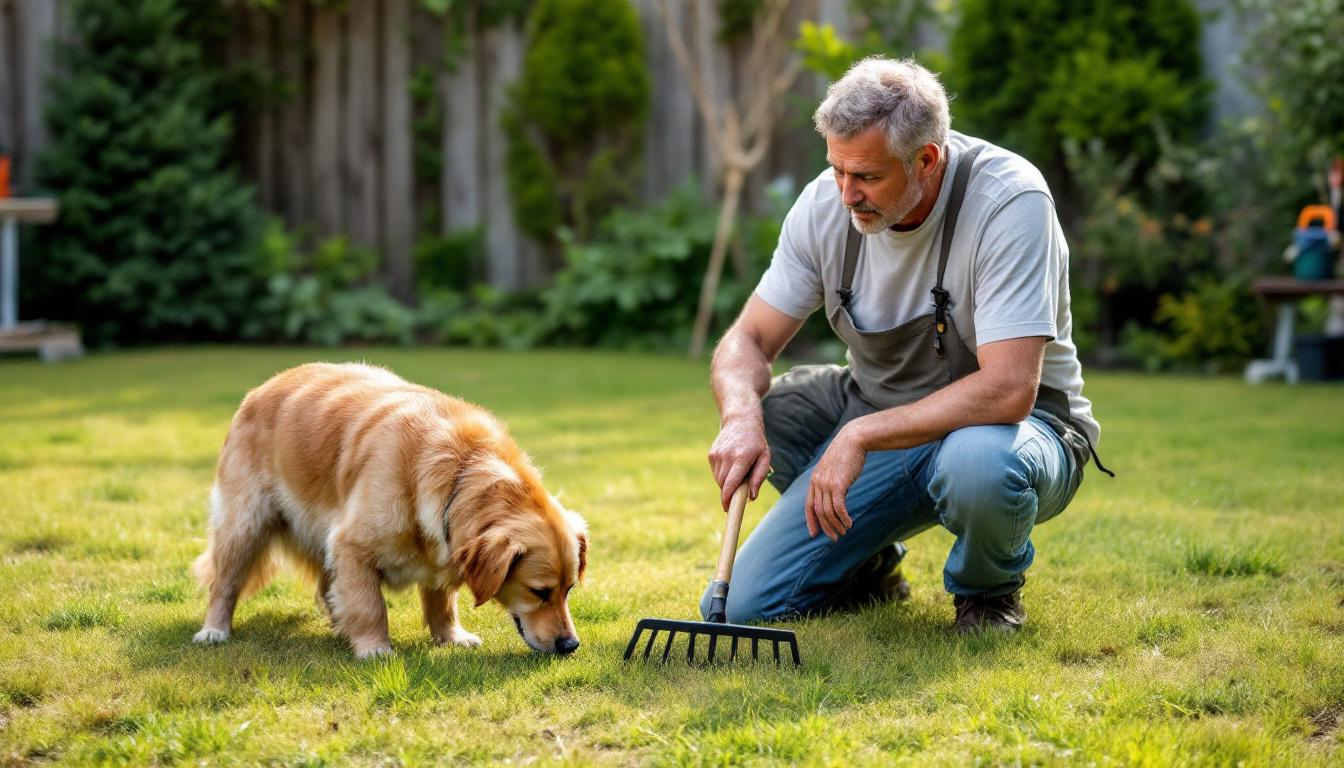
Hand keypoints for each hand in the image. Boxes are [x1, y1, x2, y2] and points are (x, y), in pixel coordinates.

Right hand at [708, 415, 770, 510]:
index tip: (727, 509)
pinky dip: (723, 473)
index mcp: (741, 458)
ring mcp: (717, 455)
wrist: (740, 420)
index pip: (730, 484)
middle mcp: (727, 457)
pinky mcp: (711, 454)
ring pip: (719, 480)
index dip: (727, 499)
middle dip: (730, 491)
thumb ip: (759, 477)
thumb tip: (751, 496)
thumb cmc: (756, 442)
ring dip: (727, 482)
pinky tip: (731, 463)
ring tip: (738, 470)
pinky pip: (716, 472)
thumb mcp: (765, 457)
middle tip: (741, 487)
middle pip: (724, 485)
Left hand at [806, 426, 866, 540]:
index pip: (809, 505)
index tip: (814, 533)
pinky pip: (838, 507)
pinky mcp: (838, 485)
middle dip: (825, 527)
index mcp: (814, 480)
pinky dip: (843, 518)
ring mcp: (826, 484)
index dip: (811, 520)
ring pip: (828, 512)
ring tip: (844, 532)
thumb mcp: (833, 469)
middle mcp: (817, 483)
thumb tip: (836, 495)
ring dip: (836, 525)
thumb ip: (831, 481)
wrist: (853, 440)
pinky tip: (849, 523)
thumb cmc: (846, 454)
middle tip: (834, 538)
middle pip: (818, 511)